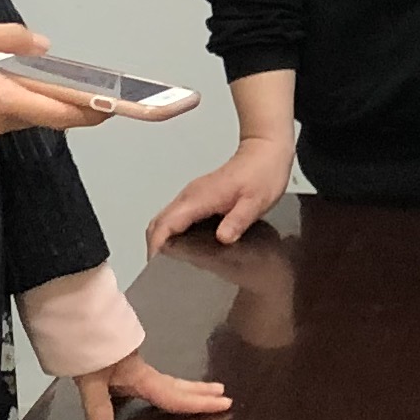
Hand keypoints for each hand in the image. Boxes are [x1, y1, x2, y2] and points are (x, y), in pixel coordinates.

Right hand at [0, 23, 115, 145]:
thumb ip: (10, 39)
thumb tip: (44, 48)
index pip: (56, 113)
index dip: (87, 111)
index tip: (111, 107)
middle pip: (41, 117)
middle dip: (64, 105)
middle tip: (85, 90)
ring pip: (21, 118)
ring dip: (33, 101)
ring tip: (36, 77)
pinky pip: (0, 120)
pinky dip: (10, 105)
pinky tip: (1, 85)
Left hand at [61, 347, 233, 419]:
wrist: (75, 320)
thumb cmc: (85, 349)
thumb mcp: (89, 380)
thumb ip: (98, 409)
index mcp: (140, 378)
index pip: (174, 396)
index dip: (198, 403)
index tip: (224, 404)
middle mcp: (143, 373)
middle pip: (178, 386)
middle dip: (201, 392)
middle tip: (225, 395)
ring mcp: (135, 368)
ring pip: (169, 381)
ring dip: (189, 387)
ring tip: (208, 389)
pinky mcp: (126, 364)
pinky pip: (157, 380)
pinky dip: (171, 386)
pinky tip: (166, 388)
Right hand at [147, 131, 293, 253]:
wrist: (265, 151)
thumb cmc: (262, 173)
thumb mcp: (255, 202)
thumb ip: (238, 221)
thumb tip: (222, 238)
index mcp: (199, 198)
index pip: (165, 224)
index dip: (156, 245)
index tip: (155, 264)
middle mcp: (190, 196)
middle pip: (158, 223)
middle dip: (154, 245)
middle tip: (160, 268)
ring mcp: (193, 195)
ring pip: (164, 219)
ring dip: (162, 239)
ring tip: (169, 262)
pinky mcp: (198, 197)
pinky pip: (176, 216)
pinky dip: (172, 232)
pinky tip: (184, 246)